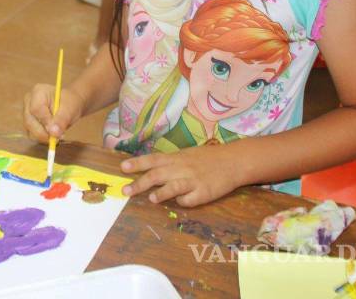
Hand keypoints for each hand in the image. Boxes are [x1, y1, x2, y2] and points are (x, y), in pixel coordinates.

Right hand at [23, 84, 84, 143]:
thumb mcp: (69, 110)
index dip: (45, 121)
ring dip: (44, 136)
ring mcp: (27, 112)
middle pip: (29, 121)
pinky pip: (32, 134)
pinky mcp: (28, 122)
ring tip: (59, 134)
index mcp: (38, 92)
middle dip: (44, 133)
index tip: (56, 131)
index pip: (36, 109)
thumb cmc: (70, 103)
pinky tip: (53, 135)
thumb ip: (61, 120)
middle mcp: (29, 102)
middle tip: (58, 137)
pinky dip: (43, 138)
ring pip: (30, 130)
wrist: (69, 105)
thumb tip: (53, 133)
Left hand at [120, 145, 241, 206]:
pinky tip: (182, 201)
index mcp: (176, 158)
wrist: (233, 161)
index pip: (152, 160)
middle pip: (158, 175)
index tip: (122, 168)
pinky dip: (184, 201)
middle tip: (125, 191)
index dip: (137, 163)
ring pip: (174, 186)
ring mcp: (193, 180)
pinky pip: (190, 199)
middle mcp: (182, 168)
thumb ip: (169, 162)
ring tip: (151, 198)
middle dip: (140, 183)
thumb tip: (148, 169)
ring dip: (161, 193)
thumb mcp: (186, 155)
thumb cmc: (207, 158)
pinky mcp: (205, 193)